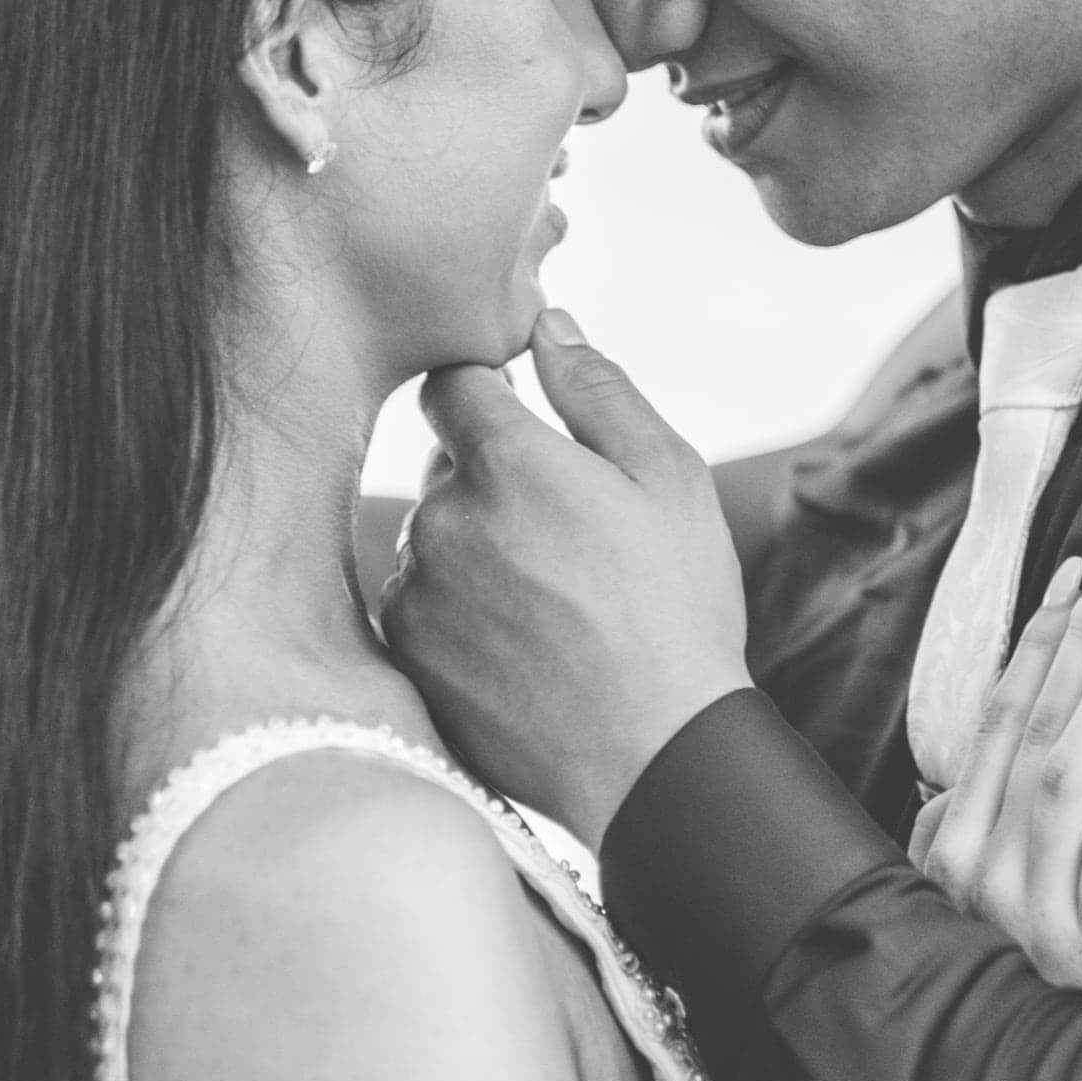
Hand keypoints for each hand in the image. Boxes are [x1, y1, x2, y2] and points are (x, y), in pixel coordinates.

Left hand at [381, 313, 750, 847]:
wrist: (652, 756)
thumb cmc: (675, 609)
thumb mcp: (668, 478)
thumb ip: (597, 389)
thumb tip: (548, 325)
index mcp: (505, 460)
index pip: (451, 384)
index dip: (489, 394)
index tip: (527, 422)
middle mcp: (440, 519)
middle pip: (442, 466)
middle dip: (492, 479)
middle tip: (568, 536)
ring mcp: (415, 593)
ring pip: (432, 539)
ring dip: (475, 550)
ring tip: (554, 604)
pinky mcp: (406, 657)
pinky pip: (420, 606)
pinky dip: (459, 614)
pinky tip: (523, 646)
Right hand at [910, 537, 1081, 1009]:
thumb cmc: (993, 994)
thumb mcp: (946, 915)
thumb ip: (941, 848)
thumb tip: (946, 788)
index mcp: (950, 846)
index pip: (997, 715)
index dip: (1037, 638)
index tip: (1072, 571)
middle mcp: (981, 865)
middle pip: (1032, 722)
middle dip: (1075, 632)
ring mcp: (1032, 902)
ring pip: (1065, 768)